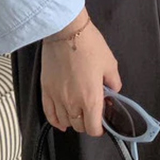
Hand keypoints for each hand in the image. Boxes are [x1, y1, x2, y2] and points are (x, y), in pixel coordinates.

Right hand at [41, 7, 122, 136]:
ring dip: (73, 120)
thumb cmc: (90, 45)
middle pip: (79, 126)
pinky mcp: (45, 90)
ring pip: (65, 122)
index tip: (102, 121)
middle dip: (87, 122)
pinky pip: (49, 114)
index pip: (93, 129)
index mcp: (90, 99)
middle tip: (92, 110)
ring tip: (78, 111)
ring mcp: (57, 98)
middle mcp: (72, 103)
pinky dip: (56, 121)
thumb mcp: (110, 63)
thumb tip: (112, 92)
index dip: (100, 128)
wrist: (66, 31)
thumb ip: (114, 83)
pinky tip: (61, 122)